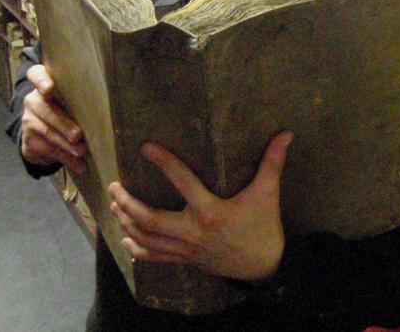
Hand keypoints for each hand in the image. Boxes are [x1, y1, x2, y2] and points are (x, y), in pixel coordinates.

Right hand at [20, 64, 86, 174]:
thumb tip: (117, 107)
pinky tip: (79, 165)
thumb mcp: (76, 101)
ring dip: (66, 145)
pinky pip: (47, 149)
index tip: (50, 89)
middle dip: (62, 123)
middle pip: (44, 108)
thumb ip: (86, 98)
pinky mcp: (29, 140)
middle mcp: (33, 99)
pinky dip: (65, 158)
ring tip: (82, 152)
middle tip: (78, 136)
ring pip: (46, 132)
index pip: (36, 74)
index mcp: (44, 83)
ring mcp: (28, 119)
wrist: (44, 133)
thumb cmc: (71, 110)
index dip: (41, 80)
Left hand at [107, 131, 293, 281]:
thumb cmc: (264, 226)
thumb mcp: (268, 193)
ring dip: (126, 221)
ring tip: (114, 204)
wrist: (264, 265)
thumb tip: (286, 134)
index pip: (182, 181)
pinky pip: (154, 256)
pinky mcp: (185, 260)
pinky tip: (124, 238)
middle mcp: (193, 231)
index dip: (163, 162)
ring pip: (146, 237)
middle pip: (149, 218)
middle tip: (115, 186)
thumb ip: (273, 162)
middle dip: (127, 202)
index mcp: (211, 211)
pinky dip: (136, 248)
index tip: (145, 147)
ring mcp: (186, 249)